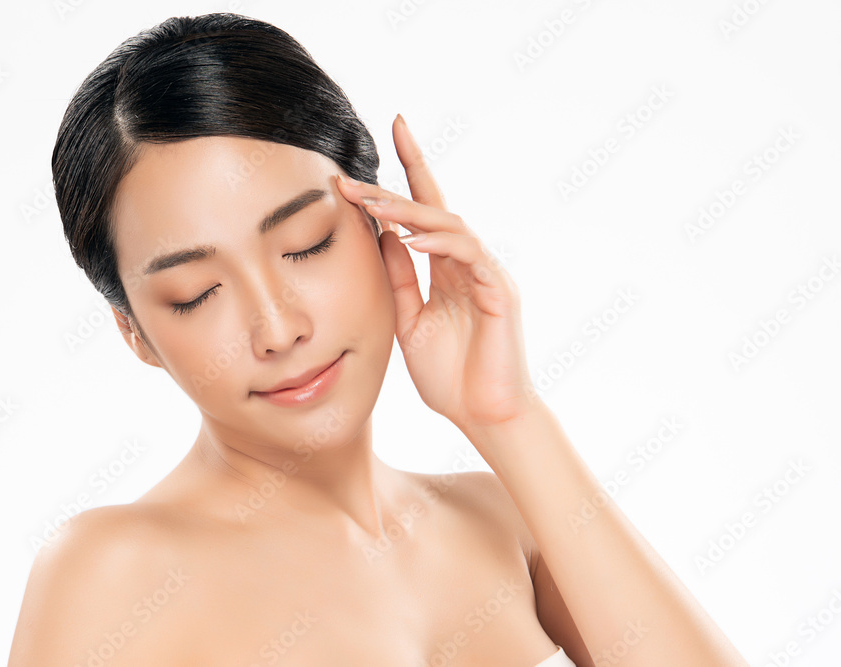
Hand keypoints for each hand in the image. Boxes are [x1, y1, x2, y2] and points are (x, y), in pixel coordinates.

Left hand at [336, 114, 540, 437]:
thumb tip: (381, 238)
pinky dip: (441, 243)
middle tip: (350, 178)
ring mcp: (487, 274)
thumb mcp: (409, 321)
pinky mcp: (500, 293)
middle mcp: (469, 263)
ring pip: (450, 225)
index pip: (425, 211)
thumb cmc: (451, 376)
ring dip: (409, 212)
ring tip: (372, 205)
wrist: (484, 416)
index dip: (409, 170)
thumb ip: (399, 279)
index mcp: (446, 269)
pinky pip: (470, 255)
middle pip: (433, 209)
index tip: (390, 130)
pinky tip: (412, 237)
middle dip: (393, 187)